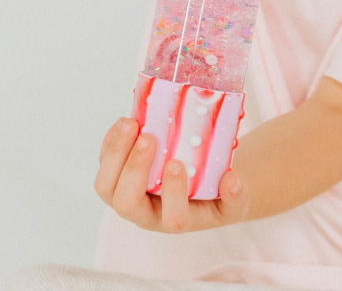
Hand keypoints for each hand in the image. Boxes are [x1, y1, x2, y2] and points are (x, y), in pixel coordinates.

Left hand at [94, 117, 249, 232]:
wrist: (197, 188)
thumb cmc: (215, 195)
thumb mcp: (234, 201)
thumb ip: (237, 196)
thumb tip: (231, 179)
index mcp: (176, 220)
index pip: (171, 217)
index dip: (173, 193)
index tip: (178, 164)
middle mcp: (146, 213)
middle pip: (126, 203)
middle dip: (134, 169)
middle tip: (149, 138)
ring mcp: (127, 195)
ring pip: (106, 185)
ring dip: (115, 153)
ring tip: (131, 124)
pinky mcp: (117, 176)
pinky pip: (104, 162)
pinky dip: (111, 142)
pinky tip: (125, 121)